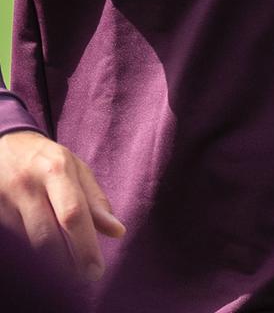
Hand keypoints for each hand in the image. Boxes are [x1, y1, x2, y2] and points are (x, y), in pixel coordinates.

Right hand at [0, 130, 124, 280]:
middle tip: (84, 275)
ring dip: (50, 262)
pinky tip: (44, 257)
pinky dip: (31, 254)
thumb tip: (117, 231)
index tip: (96, 270)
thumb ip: (95, 200)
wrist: (6, 144)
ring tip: (68, 267)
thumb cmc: (48, 159)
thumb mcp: (76, 169)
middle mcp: (30, 185)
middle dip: (68, 262)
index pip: (73, 215)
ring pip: (29, 244)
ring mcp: (6, 199)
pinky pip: (15, 243)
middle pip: (48, 236)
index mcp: (57, 169)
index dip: (85, 246)